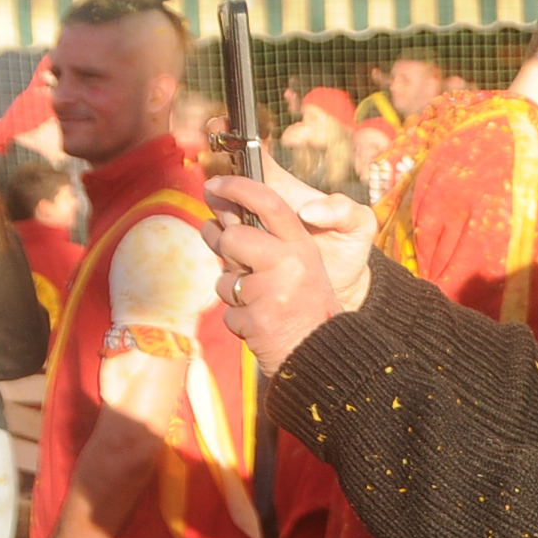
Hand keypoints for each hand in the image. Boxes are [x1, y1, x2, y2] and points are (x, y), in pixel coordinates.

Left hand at [203, 170, 376, 366]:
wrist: (322, 353)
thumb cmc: (304, 305)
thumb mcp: (297, 265)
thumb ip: (264, 242)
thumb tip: (217, 218)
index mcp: (302, 246)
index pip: (269, 203)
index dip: (238, 187)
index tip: (214, 183)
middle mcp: (289, 264)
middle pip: (233, 237)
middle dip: (224, 249)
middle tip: (236, 261)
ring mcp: (273, 292)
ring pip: (225, 279)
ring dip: (234, 294)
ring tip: (261, 304)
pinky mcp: (258, 320)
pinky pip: (229, 313)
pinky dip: (240, 322)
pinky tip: (262, 325)